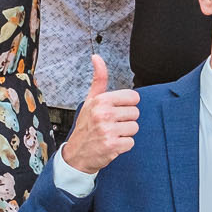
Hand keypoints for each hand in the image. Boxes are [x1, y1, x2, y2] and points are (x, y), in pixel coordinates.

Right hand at [63, 55, 139, 175]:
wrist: (76, 154)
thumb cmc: (85, 127)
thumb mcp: (90, 100)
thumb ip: (98, 79)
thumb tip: (96, 57)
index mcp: (100, 101)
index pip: (133, 97)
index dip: (126, 105)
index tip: (116, 111)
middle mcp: (104, 114)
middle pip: (135, 113)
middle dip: (125, 120)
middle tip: (111, 124)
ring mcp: (108, 130)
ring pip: (135, 127)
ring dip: (125, 133)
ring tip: (111, 134)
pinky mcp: (113, 146)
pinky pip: (131, 142)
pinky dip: (123, 145)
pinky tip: (112, 144)